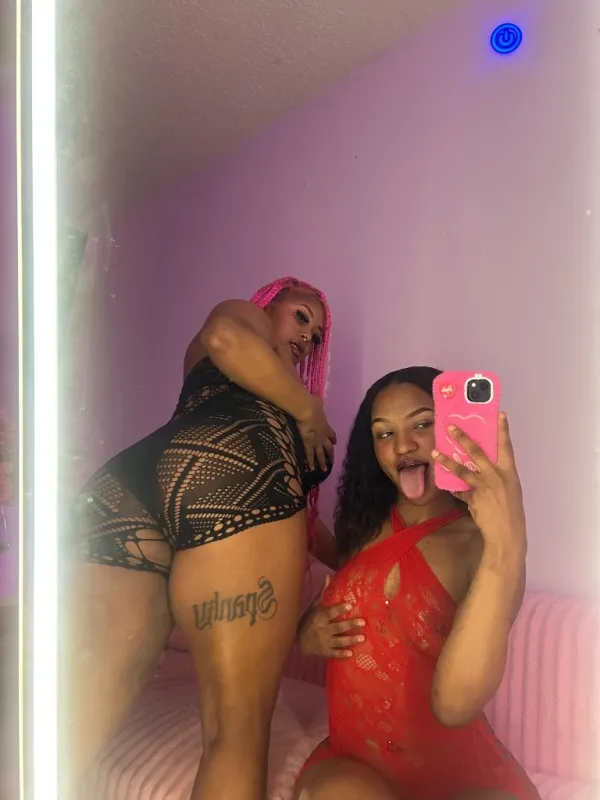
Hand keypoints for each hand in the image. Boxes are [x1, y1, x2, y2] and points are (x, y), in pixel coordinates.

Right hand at [297, 397, 336, 471]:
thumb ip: (318, 404)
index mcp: (325, 425)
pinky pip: (309, 455)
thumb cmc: (313, 405)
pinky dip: (310, 462)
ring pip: (320, 454)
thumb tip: (317, 401)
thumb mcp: (318, 403)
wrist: (309, 410)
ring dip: (322, 462)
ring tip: (324, 470)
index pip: (331, 434)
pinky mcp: (308, 444)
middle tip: (332, 460)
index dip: (333, 438)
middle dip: (331, 454)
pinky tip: (311, 469)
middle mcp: (323, 435)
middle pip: (329, 447)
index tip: (335, 442)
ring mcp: (316, 441)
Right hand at [297, 575, 365, 658]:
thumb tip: (328, 576)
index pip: (330, 612)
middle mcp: (322, 630)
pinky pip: (334, 654)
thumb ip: (323, 593)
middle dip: (350, 625)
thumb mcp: (314, 606)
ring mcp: (324, 642)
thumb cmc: (308, 620)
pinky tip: (351, 653)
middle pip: (338, 627)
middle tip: (363, 622)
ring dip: (351, 640)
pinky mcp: (325, 652)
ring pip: (339, 641)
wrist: (297, 640)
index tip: (350, 605)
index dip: (339, 609)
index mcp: (319, 617)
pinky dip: (342, 654)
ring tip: (363, 638)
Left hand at [432, 413, 525, 548]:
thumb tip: (484, 466)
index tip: (500, 414)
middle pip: (477, 453)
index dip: (503, 430)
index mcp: (509, 473)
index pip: (506, 447)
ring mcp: (484, 487)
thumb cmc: (511, 511)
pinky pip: (460, 491)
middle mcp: (497, 477)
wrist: (507, 534)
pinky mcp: (474, 499)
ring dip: (447, 461)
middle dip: (463, 438)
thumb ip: (497, 476)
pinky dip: (453, 488)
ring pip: (462, 470)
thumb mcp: (510, 489)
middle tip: (450, 427)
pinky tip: (446, 485)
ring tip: (435, 453)